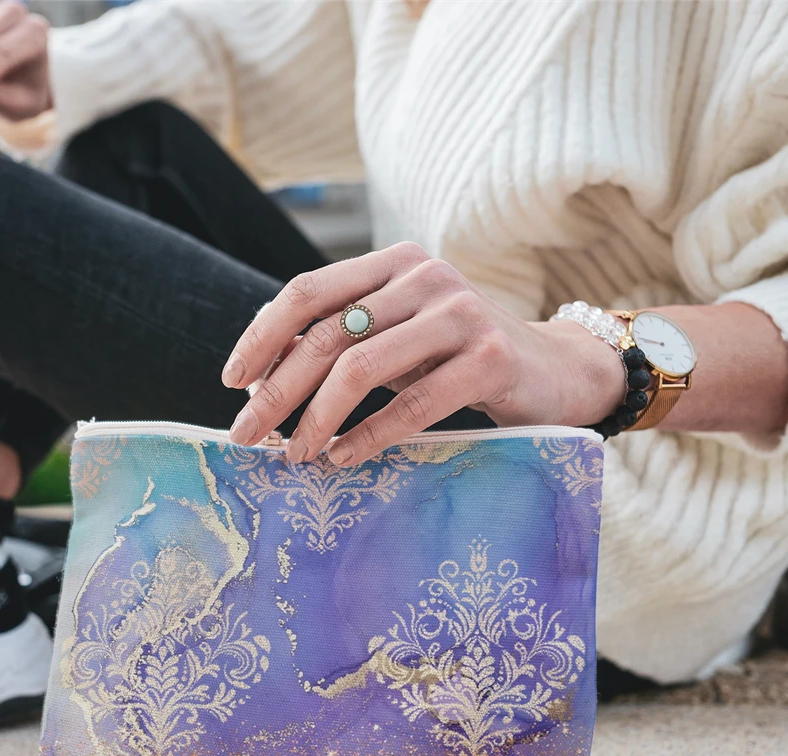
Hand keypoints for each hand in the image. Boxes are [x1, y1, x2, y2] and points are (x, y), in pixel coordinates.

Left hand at [221, 242, 624, 465]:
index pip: (308, 290)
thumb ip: (343, 343)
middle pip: (327, 333)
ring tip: (296, 455)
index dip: (262, 335)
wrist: (555, 371)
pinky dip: (369, 436)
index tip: (232, 381)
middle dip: (277, 390)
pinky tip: (344, 458)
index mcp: (393, 264)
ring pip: (362, 367)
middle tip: (247, 434)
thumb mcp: (398, 340)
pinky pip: (413, 404)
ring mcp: (460, 313)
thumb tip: (258, 382)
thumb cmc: (459, 360)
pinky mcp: (490, 357)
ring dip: (317, 419)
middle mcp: (424, 277)